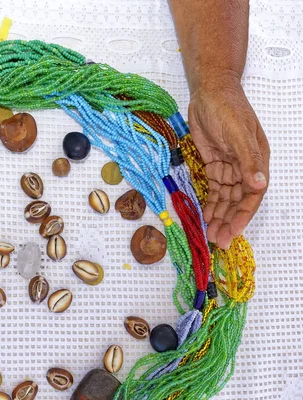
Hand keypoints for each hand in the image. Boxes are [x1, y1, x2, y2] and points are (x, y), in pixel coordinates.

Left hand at [188, 77, 269, 248]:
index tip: (232, 232)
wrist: (209, 92)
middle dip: (229, 221)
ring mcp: (229, 167)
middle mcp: (245, 167)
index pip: (252, 194)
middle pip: (238, 200)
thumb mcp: (238, 133)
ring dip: (219, 216)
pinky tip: (205, 217)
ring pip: (225, 198)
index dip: (243, 215)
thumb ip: (248, 159)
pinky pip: (214, 189)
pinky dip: (210, 203)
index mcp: (257, 161)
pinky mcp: (214, 165)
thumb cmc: (227, 108)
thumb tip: (259, 184)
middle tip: (217, 240)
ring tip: (210, 235)